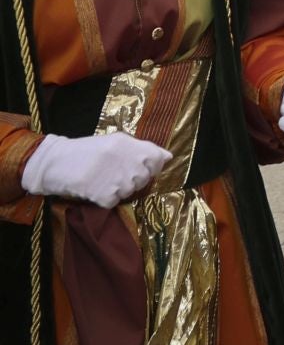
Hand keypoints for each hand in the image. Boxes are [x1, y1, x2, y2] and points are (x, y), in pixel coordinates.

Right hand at [21, 132, 171, 206]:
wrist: (53, 163)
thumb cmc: (84, 152)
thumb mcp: (113, 142)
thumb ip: (141, 149)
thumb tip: (168, 157)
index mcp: (127, 143)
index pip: (157, 158)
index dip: (152, 166)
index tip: (142, 167)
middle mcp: (125, 159)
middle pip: (144, 178)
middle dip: (133, 179)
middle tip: (113, 174)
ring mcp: (115, 178)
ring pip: (130, 191)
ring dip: (118, 190)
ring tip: (101, 180)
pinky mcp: (104, 195)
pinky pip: (114, 202)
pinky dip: (105, 199)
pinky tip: (94, 189)